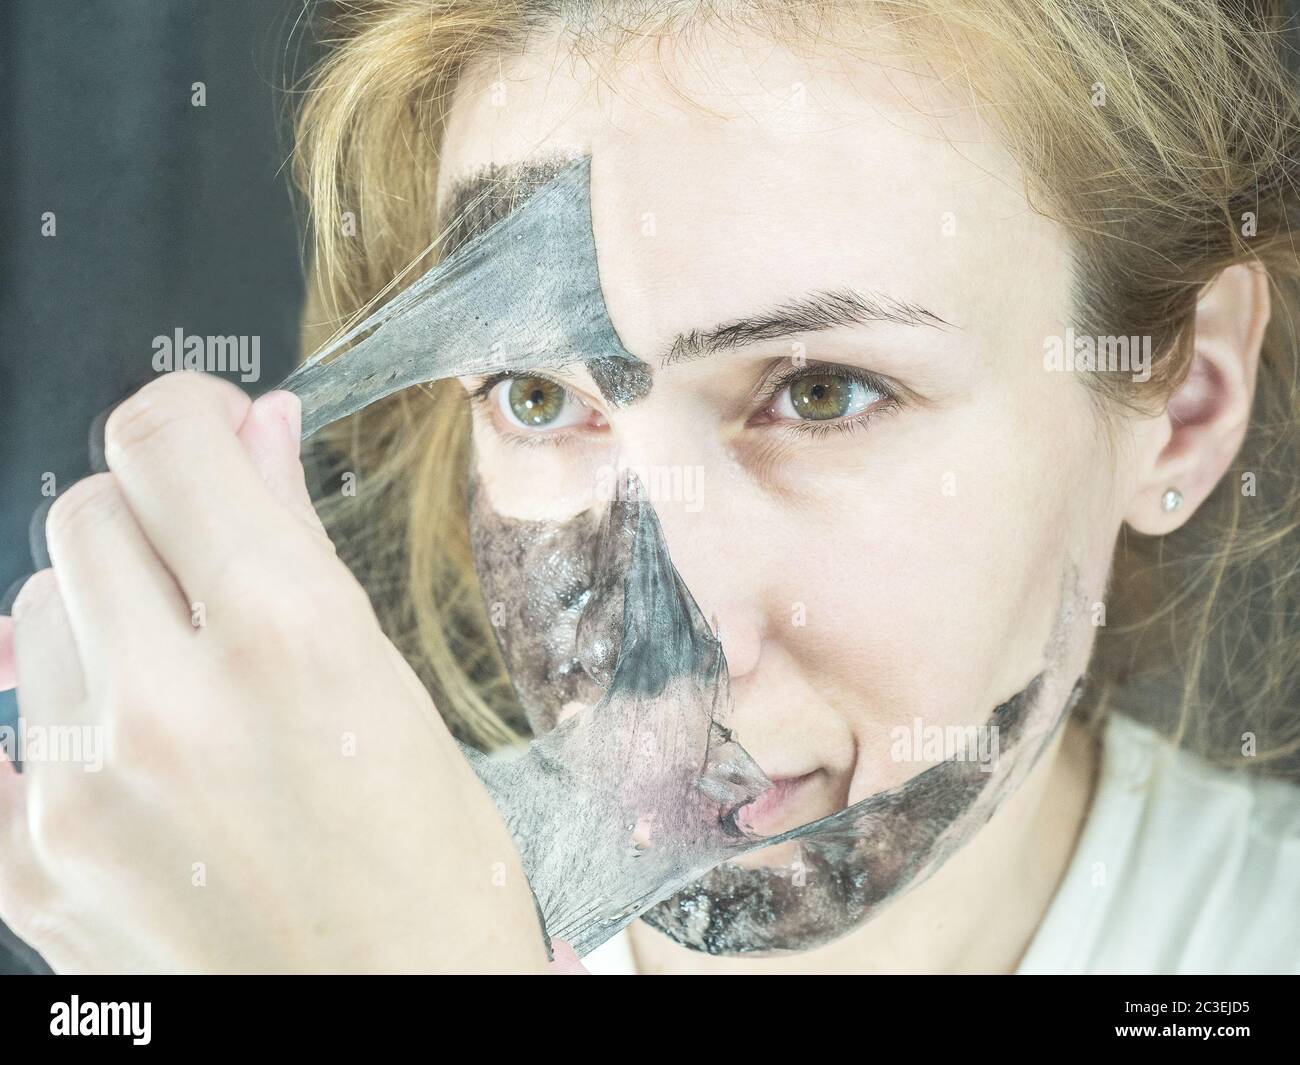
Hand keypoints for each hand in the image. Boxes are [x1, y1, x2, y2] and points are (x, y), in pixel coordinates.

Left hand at [0, 372, 547, 972]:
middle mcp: (171, 705)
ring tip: (179, 684)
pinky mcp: (28, 865)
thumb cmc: (431, 884)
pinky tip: (112, 739)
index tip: (207, 429)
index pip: (166, 445)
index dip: (186, 413)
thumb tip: (258, 434)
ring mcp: (81, 792)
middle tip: (211, 571)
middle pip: (88, 514)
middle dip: (152, 517)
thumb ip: (299, 550)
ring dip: (102, 613)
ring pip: (33, 609)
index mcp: (289, 643)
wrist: (388, 1025)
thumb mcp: (393, 695)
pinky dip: (49, 708)